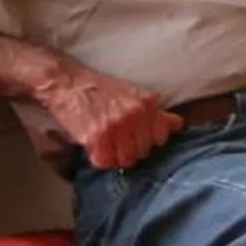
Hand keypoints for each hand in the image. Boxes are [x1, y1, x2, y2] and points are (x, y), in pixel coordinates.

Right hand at [36, 61, 178, 169]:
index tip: (137, 137)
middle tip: (117, 141)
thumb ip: (156, 112)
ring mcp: (116, 126)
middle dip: (132, 150)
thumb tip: (177, 125)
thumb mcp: (134, 94)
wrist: (68, 83)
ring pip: (126, 160)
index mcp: (147, 102)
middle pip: (143, 151)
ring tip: (106, 145)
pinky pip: (104, 162)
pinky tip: (94, 147)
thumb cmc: (101, 89)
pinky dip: (99, 158)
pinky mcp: (96, 138)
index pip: (161, 137)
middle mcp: (134, 114)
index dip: (148, 140)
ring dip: (115, 157)